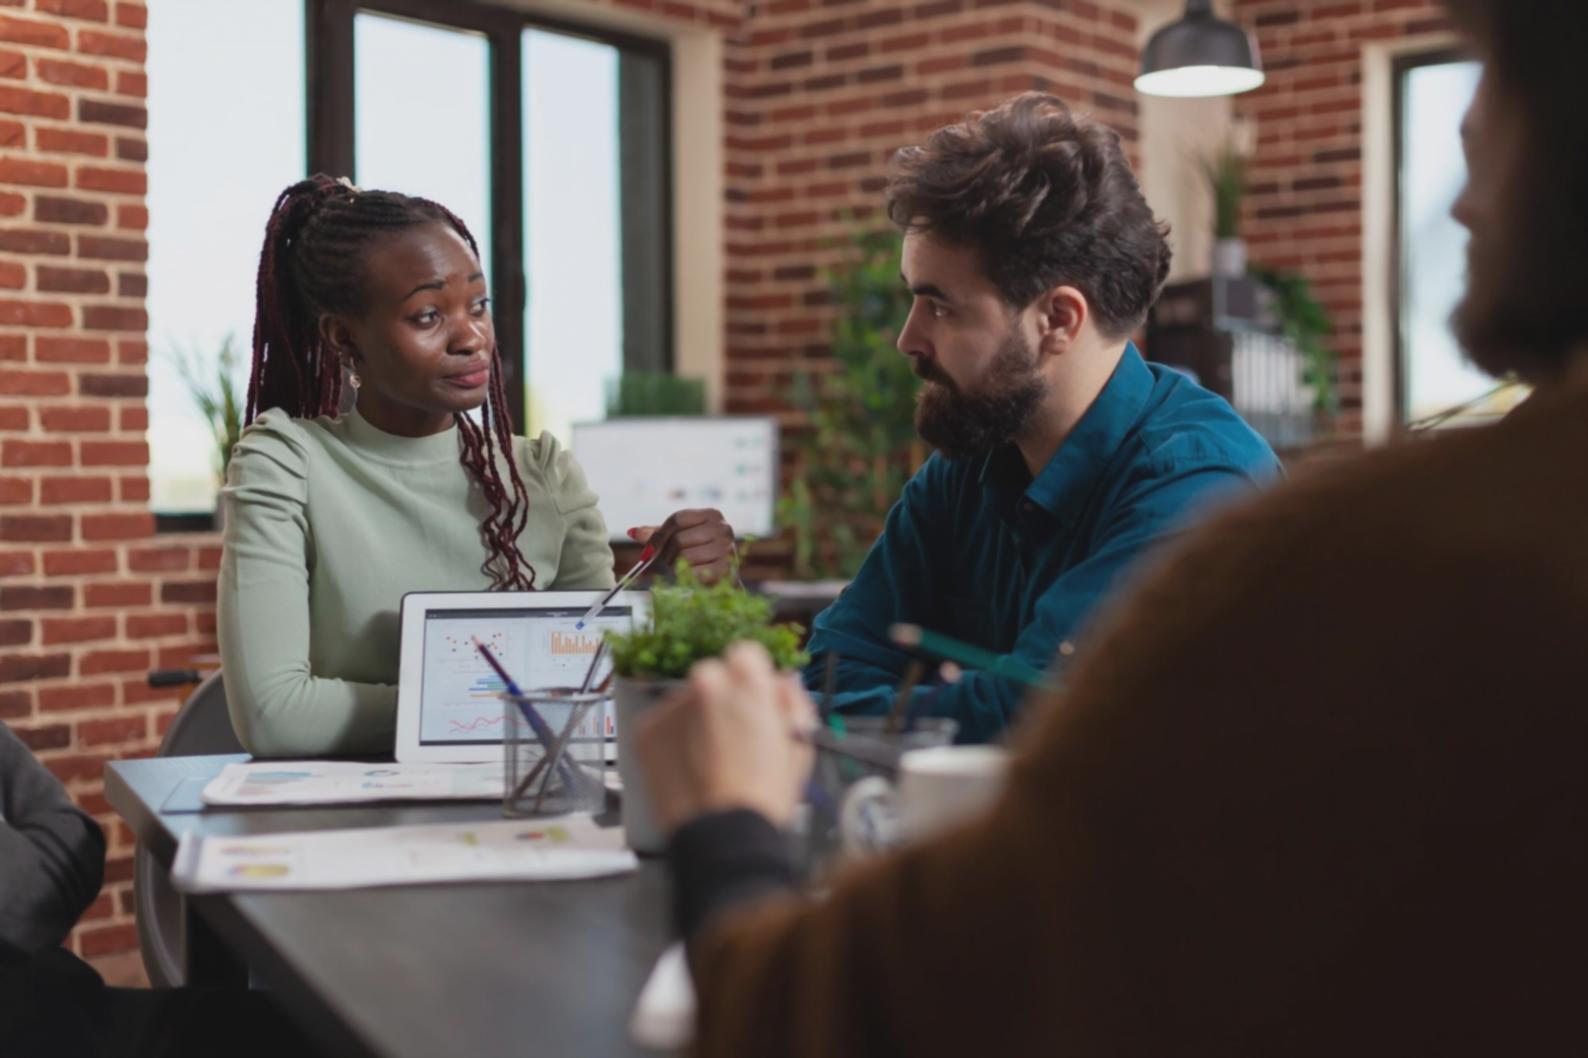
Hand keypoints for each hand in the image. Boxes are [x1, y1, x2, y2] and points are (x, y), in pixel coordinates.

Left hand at [630, 509, 734, 583]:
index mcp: (712, 515)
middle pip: (679, 539)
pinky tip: (691, 579)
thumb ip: (658, 534)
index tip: (649, 551)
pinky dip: (688, 578)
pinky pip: (695, 572)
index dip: (659, 536)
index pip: (677, 519)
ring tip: (680, 572)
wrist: (724, 581)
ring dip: (677, 568)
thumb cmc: (700, 557)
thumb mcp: (680, 539)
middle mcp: (723, 528)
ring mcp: (727, 548)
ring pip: (685, 557)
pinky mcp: (727, 568)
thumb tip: (632, 532)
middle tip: (665, 566)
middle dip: (666, 556)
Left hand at [635, 641, 815, 833]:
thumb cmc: (766, 795)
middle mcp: (704, 681)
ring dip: (696, 721)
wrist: (724, 835)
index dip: (752, 681)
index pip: (745, 654)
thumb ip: (791, 702)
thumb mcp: (800, 743)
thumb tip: (783, 682)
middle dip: (722, 699)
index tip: (752, 703)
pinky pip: (664, 725)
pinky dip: (674, 741)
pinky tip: (689, 769)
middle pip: (713, 676)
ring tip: (709, 762)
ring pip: (686, 702)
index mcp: (746, 677)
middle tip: (732, 738)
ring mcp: (671, 705)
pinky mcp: (646, 731)